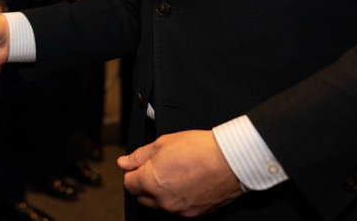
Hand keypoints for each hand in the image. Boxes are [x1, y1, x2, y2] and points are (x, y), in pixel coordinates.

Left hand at [118, 130, 241, 216]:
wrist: (231, 161)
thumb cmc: (201, 149)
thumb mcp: (164, 142)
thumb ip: (140, 155)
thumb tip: (125, 162)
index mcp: (152, 182)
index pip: (129, 183)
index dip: (132, 172)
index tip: (139, 165)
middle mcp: (163, 200)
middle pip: (142, 197)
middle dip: (145, 183)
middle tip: (158, 167)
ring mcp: (179, 210)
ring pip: (159, 204)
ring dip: (160, 192)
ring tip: (176, 173)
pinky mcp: (193, 214)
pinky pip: (177, 209)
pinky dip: (177, 198)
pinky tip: (186, 183)